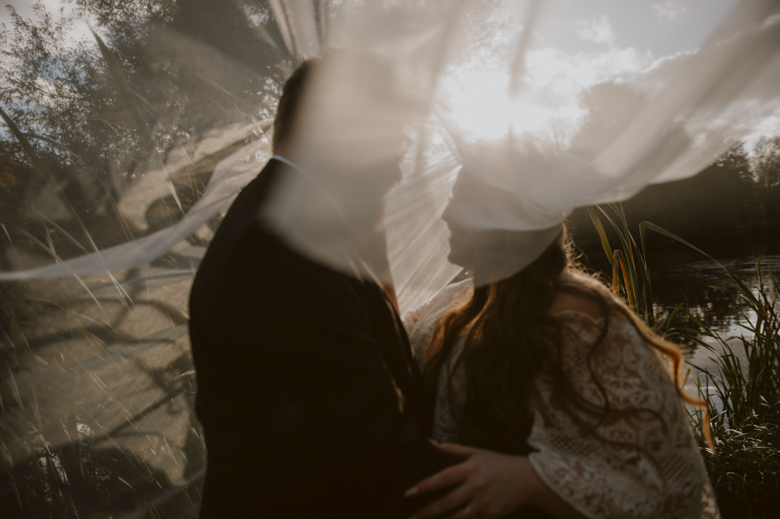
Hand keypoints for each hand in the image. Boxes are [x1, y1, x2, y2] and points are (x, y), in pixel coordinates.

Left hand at [405, 442, 533, 518]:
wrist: (527, 478)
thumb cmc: (499, 463)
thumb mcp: (477, 452)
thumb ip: (453, 449)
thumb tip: (431, 443)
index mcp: (470, 469)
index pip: (442, 478)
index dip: (424, 486)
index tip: (408, 493)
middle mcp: (475, 486)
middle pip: (446, 502)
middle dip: (426, 512)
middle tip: (410, 518)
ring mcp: (483, 503)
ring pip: (457, 518)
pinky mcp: (491, 515)